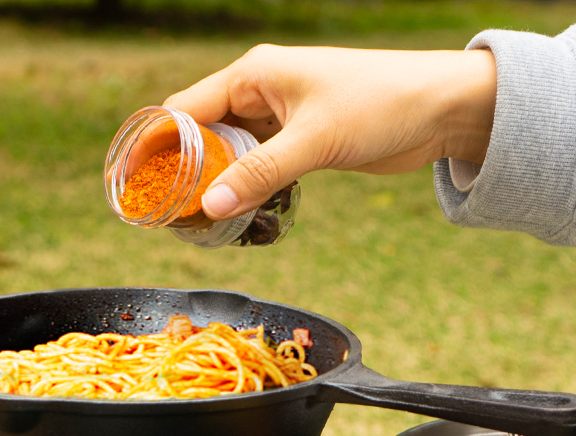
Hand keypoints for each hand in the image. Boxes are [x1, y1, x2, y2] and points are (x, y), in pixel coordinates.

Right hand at [164, 45, 496, 219]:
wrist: (440, 109)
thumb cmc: (380, 105)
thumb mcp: (314, 140)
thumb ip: (261, 173)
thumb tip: (210, 208)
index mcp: (254, 73)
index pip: (185, 110)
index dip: (156, 145)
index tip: (135, 181)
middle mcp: (260, 91)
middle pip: (202, 134)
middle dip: (182, 171)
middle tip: (164, 213)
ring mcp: (279, 117)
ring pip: (229, 153)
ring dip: (214, 183)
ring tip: (193, 220)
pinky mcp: (298, 141)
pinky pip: (257, 165)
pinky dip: (244, 187)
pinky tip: (235, 212)